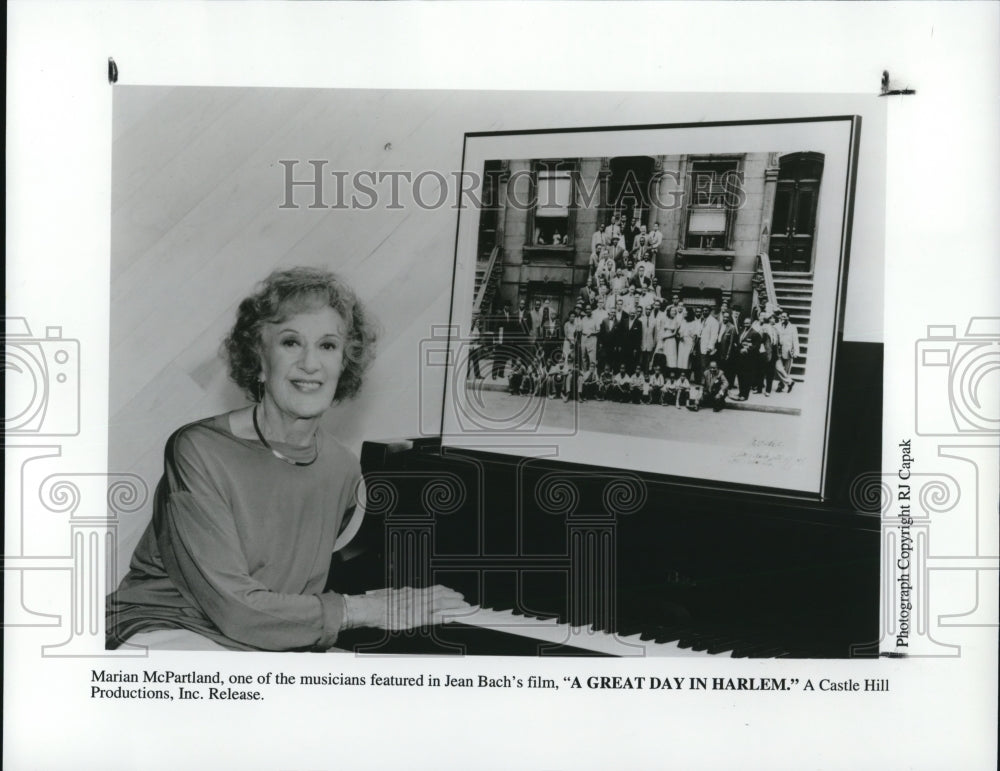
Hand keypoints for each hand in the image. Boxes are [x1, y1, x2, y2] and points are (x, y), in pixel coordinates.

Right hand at [348, 585, 470, 630]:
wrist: (370, 609)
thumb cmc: (377, 604)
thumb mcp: (391, 595)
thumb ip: (401, 595)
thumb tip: (405, 593)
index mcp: (412, 593)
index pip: (433, 590)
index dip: (445, 591)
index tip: (453, 592)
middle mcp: (416, 598)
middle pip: (440, 595)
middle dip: (453, 597)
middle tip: (462, 598)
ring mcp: (417, 607)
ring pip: (440, 604)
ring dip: (453, 605)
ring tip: (462, 606)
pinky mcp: (414, 618)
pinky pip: (433, 617)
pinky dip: (444, 617)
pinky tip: (452, 618)